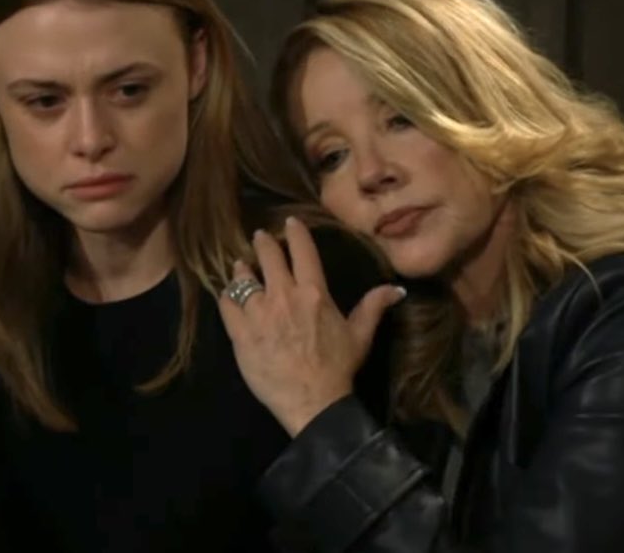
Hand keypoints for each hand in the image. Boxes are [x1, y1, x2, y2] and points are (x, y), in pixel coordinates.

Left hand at [218, 217, 405, 435]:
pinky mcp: (240, 333)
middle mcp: (283, 296)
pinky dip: (227, 297)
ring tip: (241, 267)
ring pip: (243, 279)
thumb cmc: (338, 368)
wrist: (312, 401)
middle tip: (259, 238)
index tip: (289, 222)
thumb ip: (374, 307)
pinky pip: (227, 305)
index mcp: (313, 292)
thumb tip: (397, 289)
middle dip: (263, 243)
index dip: (295, 232)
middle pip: (268, 257)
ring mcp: (259, 314)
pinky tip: (229, 296)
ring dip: (243, 270)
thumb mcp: (360, 335)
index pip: (302, 251)